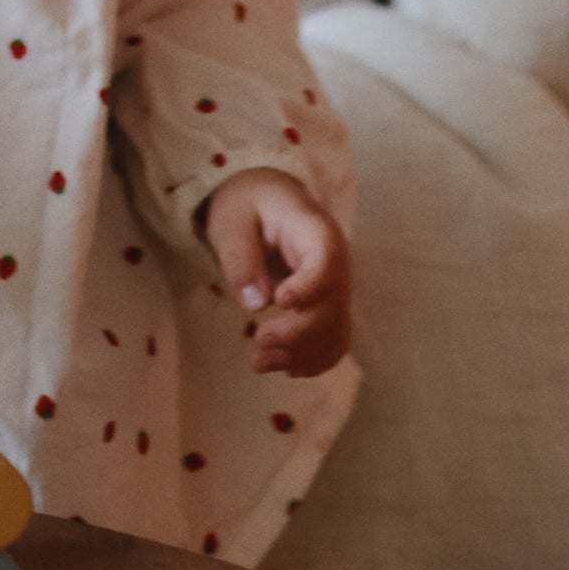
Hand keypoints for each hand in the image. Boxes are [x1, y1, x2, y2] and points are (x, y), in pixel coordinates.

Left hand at [201, 168, 351, 379]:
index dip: (310, 288)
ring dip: (301, 354)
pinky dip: (315, 360)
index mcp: (316, 232)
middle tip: (258, 339)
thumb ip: (241, 258)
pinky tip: (287, 369)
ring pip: (334, 331)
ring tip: (259, 362)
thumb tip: (256, 304)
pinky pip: (334, 339)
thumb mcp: (232, 221)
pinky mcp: (328, 306)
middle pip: (333, 306)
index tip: (280, 302)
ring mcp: (336, 288)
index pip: (327, 262)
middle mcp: (336, 263)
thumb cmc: (248, 205)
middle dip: (298, 333)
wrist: (266, 201)